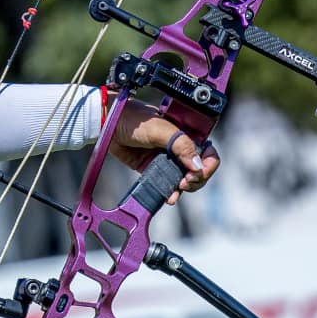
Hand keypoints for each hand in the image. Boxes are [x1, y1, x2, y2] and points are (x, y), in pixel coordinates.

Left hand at [107, 98, 221, 205]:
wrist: (108, 125)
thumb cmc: (135, 119)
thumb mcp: (160, 129)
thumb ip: (181, 146)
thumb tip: (197, 166)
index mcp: (187, 134)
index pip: (208, 152)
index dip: (208, 165)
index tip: (195, 173)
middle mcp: (180, 148)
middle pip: (199, 170)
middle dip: (196, 180)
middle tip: (184, 183)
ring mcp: (167, 160)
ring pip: (184, 179)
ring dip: (183, 189)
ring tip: (175, 192)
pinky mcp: (153, 169)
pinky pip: (166, 184)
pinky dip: (170, 192)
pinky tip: (168, 198)